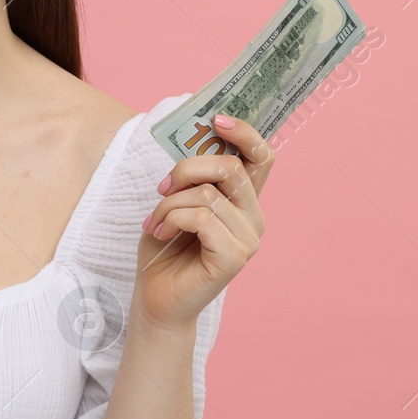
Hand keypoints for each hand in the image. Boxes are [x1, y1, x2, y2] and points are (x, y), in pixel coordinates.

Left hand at [135, 114, 274, 331]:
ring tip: (155, 222)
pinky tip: (160, 233)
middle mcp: (253, 217)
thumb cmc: (165, 249)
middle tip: (162, 188)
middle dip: (186, 169)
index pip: (262, 157)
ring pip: (207, 194)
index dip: (245, 133)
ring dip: (169, 204)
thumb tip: (196, 142)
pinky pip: (201, 218)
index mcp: (243, 201)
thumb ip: (193, 177)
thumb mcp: (176, 201)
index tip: (216, 119)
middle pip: (230, 167)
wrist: (156, 299)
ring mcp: (248, 238)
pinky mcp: (235, 257)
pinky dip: (172, 219)